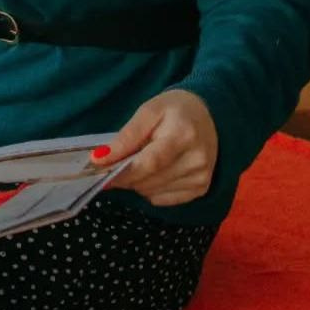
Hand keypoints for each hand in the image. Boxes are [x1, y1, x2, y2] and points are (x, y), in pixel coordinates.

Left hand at [92, 90, 218, 207]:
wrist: (210, 115)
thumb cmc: (175, 110)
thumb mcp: (149, 111)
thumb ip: (126, 136)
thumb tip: (99, 159)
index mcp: (183, 135)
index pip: (149, 163)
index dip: (122, 171)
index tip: (100, 170)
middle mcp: (196, 161)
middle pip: (150, 181)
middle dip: (126, 176)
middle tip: (114, 164)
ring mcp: (201, 178)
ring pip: (154, 193)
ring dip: (138, 183)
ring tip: (138, 162)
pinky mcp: (201, 189)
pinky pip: (164, 200)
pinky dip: (152, 189)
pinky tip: (155, 172)